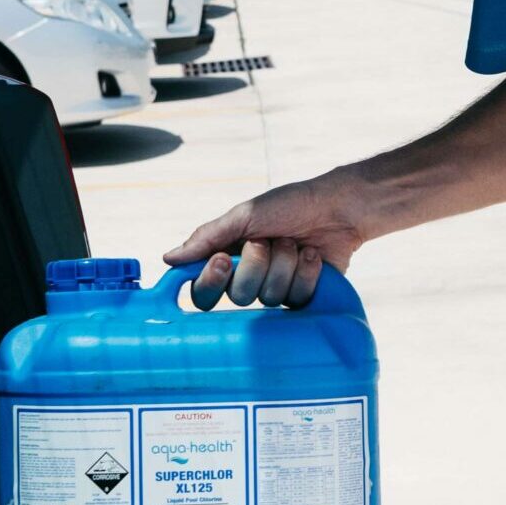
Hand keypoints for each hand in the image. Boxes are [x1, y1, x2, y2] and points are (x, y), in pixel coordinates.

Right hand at [163, 172, 371, 308]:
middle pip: (239, 296)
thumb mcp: (244, 216)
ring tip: (295, 243)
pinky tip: (312, 255)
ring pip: (270, 297)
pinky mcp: (304, 296)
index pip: (204, 292)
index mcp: (228, 259)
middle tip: (269, 241)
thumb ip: (206, 238)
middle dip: (257, 264)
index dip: (211, 282)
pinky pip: (297, 298)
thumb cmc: (289, 206)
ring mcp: (277, 289)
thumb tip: (168, 258)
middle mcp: (249, 278)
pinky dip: (306, 272)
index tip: (222, 260)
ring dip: (284, 263)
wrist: (337, 207)